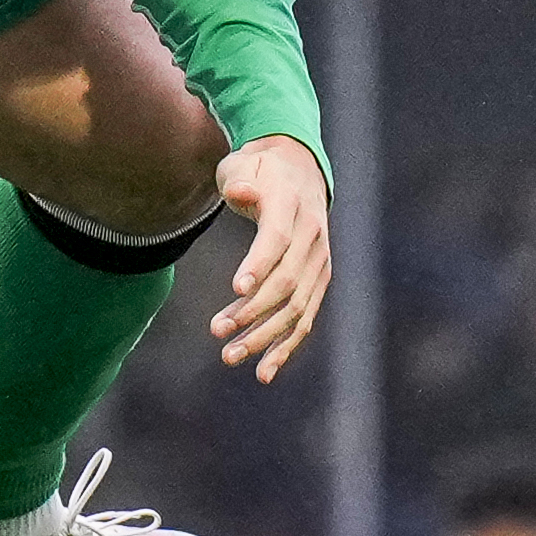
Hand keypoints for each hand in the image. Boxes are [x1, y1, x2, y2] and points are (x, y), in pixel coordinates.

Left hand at [205, 136, 331, 375]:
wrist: (298, 171)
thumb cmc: (260, 170)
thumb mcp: (245, 163)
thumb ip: (240, 178)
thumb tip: (238, 190)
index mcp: (292, 206)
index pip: (277, 240)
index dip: (259, 264)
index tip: (236, 288)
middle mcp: (312, 237)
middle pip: (287, 282)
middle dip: (252, 311)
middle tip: (217, 331)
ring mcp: (319, 263)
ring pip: (296, 308)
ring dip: (264, 336)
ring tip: (230, 356)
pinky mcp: (318, 281)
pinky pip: (304, 320)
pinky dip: (285, 347)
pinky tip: (263, 373)